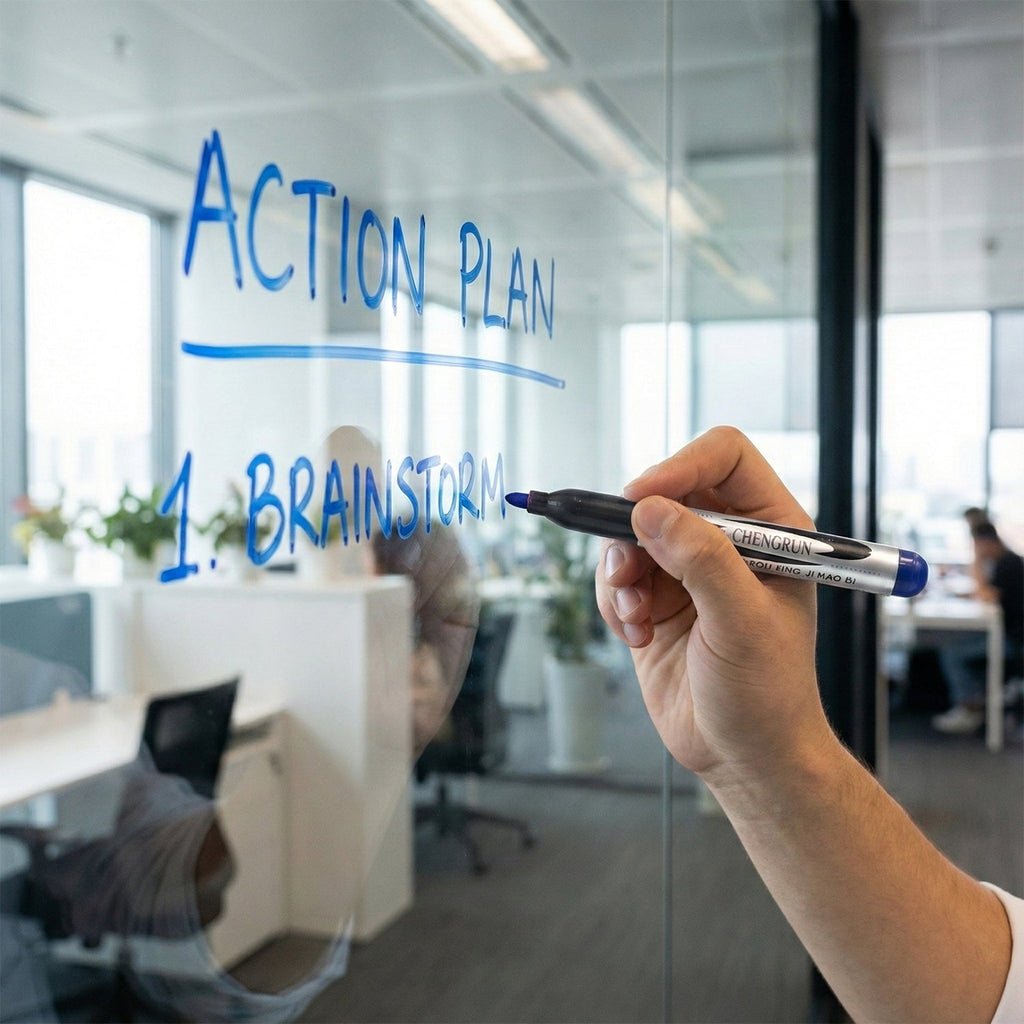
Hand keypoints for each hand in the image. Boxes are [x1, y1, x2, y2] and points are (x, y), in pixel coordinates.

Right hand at [595, 426, 830, 782]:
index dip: (681, 466)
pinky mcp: (655, 599)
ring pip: (630, 533)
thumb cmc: (768, 695)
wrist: (743, 756)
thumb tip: (651, 510)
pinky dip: (614, 601)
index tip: (643, 498)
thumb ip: (701, 561)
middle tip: (629, 565)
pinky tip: (636, 634)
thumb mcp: (742, 624)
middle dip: (637, 528)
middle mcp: (727, 541)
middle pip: (666, 491)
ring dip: (621, 571)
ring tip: (636, 614)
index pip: (724, 458)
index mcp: (771, 529)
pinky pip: (615, 575)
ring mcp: (687, 570)